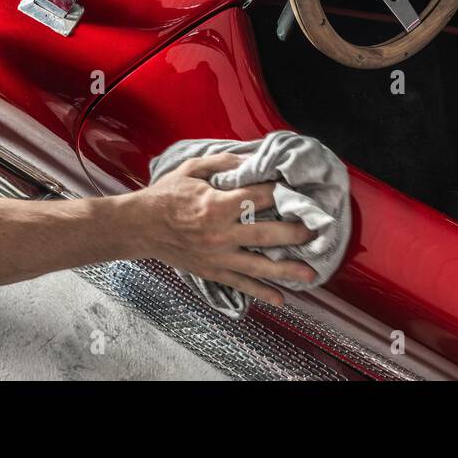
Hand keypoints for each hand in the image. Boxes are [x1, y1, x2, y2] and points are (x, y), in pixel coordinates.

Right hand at [126, 153, 317, 305]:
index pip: (258, 198)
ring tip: (310, 273)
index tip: (299, 192)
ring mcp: (217, 256)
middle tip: (316, 231)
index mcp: (216, 205)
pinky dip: (261, 293)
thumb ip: (223, 162)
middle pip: (266, 235)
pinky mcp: (212, 271)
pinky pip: (240, 284)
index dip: (281, 194)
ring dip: (286, 270)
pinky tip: (280, 299)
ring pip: (258, 266)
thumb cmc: (166, 195)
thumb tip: (252, 158)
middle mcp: (220, 233)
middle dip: (295, 233)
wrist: (140, 227)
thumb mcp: (192, 168)